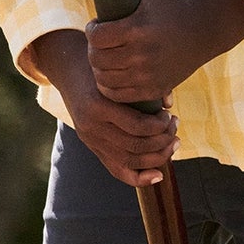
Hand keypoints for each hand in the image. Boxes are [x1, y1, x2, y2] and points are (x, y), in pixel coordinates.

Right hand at [31, 28, 176, 187]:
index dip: (161, 125)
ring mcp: (90, 140)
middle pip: (136, 146)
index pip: (138, 126)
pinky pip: (117, 171)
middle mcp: (91, 127)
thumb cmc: (99, 66)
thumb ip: (143, 84)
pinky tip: (158, 174)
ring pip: (129, 161)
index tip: (169, 114)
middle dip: (163, 141)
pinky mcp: (93, 147)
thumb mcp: (117, 70)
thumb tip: (169, 102)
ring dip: (157, 156)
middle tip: (175, 128)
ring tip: (172, 142)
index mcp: (97, 105)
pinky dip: (139, 177)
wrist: (68, 71)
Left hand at [85, 0, 243, 105]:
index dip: (91, 30)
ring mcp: (148, 75)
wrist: (204, 31)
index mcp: (137, 29)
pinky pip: (118, 95)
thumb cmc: (171, 4)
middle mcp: (141, 54)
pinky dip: (109, 86)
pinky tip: (112, 74)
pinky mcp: (154, 89)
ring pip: (104, 79)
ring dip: (99, 68)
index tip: (96, 26)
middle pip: (97, 59)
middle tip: (99, 43)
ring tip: (105, 57)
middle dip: (93, 49)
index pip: (96, 37)